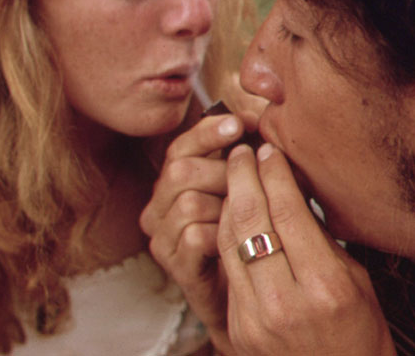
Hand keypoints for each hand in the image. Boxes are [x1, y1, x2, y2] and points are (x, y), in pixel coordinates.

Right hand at [141, 112, 252, 352]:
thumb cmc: (256, 236)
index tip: (244, 123)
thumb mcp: (250, 189)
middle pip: (180, 170)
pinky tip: (246, 241)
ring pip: (189, 201)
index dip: (210, 131)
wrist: (256, 298)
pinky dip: (224, 234)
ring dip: (228, 204)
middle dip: (224, 170)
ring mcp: (163, 239)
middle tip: (256, 179)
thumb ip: (244, 156)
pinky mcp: (175, 268)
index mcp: (172, 183)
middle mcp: (158, 208)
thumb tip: (254, 115)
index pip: (180, 145)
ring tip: (255, 215)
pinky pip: (195, 236)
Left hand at [216, 143, 395, 355]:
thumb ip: (322, 238)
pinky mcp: (237, 329)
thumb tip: (291, 189)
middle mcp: (286, 302)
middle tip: (241, 151)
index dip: (274, 173)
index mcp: (325, 286)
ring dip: (228, 201)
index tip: (268, 150)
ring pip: (230, 241)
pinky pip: (227, 268)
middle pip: (252, 220)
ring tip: (233, 176)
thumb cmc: (360, 331)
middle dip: (243, 176)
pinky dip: (226, 235)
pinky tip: (232, 215)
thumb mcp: (356, 280)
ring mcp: (256, 318)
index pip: (287, 211)